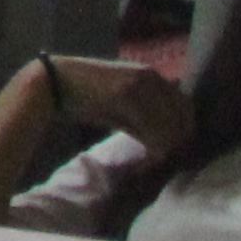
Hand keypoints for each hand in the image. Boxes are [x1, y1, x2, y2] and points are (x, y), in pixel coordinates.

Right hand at [38, 54, 190, 156]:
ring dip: (165, 149)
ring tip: (151, 164)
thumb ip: (146, 116)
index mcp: (154, 75)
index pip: (187, 107)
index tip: (173, 152)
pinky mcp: (126, 95)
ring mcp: (140, 84)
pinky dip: (153, 149)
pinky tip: (144, 161)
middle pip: (183, 118)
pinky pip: (152, 129)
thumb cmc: (87, 96)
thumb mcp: (122, 104)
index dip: (183, 132)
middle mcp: (152, 77)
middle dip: (177, 143)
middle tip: (162, 161)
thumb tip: (170, 140)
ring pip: (170, 127)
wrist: (54, 84)